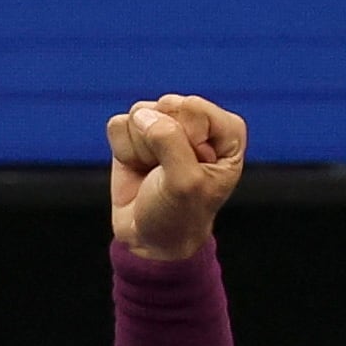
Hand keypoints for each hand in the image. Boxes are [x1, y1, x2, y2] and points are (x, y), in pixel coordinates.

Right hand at [106, 93, 248, 256]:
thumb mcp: (184, 183)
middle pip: (166, 106)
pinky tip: (138, 169)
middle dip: (161, 144)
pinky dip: (124, 152)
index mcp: (226, 131)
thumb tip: (141, 114)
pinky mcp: (135, 132)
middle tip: (168, 174)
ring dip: (142, 150)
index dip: (186, 142)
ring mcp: (164, 124)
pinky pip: (119, 126)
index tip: (190, 171)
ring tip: (154, 173)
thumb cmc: (179, 215)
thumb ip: (168, 140)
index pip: (195, 109)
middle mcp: (197, 122)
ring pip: (140, 113)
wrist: (149, 239)